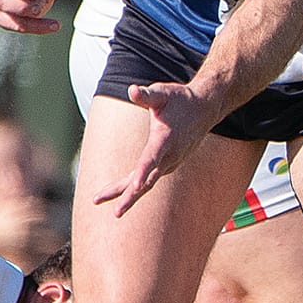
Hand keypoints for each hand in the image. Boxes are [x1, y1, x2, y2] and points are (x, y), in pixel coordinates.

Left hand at [94, 80, 219, 217]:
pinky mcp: (167, 164)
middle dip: (130, 196)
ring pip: (145, 183)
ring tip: (98, 199)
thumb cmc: (180, 99)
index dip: (144, 172)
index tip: (135, 186)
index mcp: (166, 139)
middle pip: (148, 180)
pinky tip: (116, 192)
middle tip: (115, 212)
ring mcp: (170, 162)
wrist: (204, 109)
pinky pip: (148, 179)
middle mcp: (170, 156)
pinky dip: (132, 187)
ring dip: (125, 194)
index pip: (152, 158)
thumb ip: (146, 95)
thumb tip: (132, 90)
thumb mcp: (163, 93)